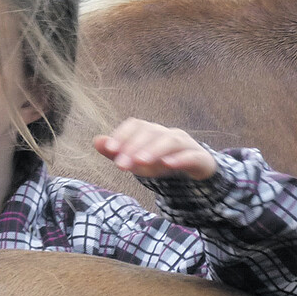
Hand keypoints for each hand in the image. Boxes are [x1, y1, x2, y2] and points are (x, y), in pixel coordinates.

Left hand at [93, 118, 216, 180]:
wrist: (193, 170)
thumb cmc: (159, 162)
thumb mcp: (134, 160)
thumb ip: (115, 152)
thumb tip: (96, 140)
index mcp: (151, 132)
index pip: (136, 125)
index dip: (123, 135)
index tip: (111, 149)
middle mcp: (168, 134)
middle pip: (151, 133)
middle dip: (134, 147)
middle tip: (121, 164)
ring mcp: (186, 144)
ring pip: (171, 141)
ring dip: (154, 150)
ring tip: (140, 162)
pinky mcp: (200, 158)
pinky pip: (192, 155)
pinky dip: (180, 158)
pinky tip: (168, 164)